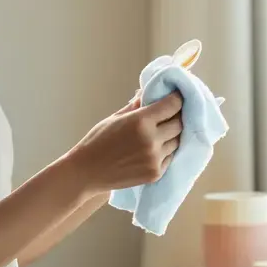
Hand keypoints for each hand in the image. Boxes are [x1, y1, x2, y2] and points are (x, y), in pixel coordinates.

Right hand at [64, 92, 182, 193]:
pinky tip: (155, 148)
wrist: (87, 171)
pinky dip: (166, 151)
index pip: (173, 105)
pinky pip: (170, 157)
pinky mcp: (155, 173)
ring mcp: (155, 159)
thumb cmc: (98, 141)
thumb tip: (150, 93)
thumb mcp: (116, 117)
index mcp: (141, 121)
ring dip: (172, 135)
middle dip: (176, 117)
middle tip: (169, 114)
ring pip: (177, 141)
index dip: (177, 98)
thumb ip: (137, 105)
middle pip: (179, 123)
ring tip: (161, 132)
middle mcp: (152, 140)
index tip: (176, 96)